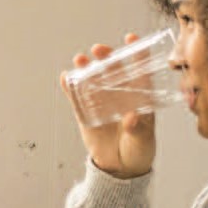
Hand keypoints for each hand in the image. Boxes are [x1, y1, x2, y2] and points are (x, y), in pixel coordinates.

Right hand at [60, 33, 155, 178]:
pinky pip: (77, 99)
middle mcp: (120, 96)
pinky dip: (71, 88)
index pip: (139, 72)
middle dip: (106, 57)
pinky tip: (65, 77)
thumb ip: (137, 129)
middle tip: (99, 49)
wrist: (120, 169)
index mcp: (139, 98)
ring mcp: (102, 104)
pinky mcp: (87, 115)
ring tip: (80, 59)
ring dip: (86, 69)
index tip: (131, 38)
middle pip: (112, 71)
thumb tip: (131, 116)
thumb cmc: (138, 151)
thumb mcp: (142, 141)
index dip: (136, 54)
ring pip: (93, 81)